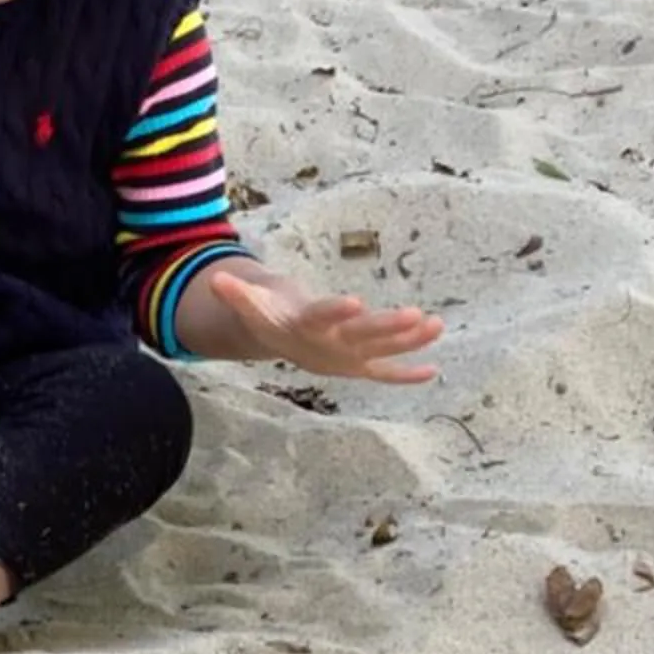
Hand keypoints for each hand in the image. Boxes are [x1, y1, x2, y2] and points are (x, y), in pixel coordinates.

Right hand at [205, 262, 441, 385]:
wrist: (278, 340)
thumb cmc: (269, 313)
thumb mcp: (251, 303)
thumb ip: (236, 293)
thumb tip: (215, 279)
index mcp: (305, 328)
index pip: (320, 317)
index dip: (336, 311)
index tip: (357, 301)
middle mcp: (329, 346)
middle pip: (361, 337)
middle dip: (388, 327)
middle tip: (415, 315)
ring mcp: (347, 358)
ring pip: (382, 351)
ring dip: (410, 341)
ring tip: (437, 324)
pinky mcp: (358, 364)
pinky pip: (384, 372)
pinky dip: (406, 374)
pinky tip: (432, 370)